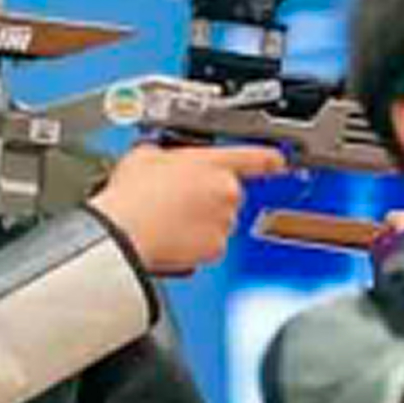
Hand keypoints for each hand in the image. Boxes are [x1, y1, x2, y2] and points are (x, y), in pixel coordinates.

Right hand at [90, 143, 288, 276]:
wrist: (124, 232)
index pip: (254, 158)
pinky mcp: (215, 250)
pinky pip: (210, 245)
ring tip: (168, 219)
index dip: (269, 159)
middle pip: (228, 193)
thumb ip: (164, 152)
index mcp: (214, 164)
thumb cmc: (133, 194)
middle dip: (208, 196)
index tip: (278, 162)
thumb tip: (159, 156)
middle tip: (178, 199)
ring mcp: (224, 223)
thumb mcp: (145, 155)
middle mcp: (227, 192)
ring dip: (201, 221)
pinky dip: (195, 244)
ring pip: (220, 221)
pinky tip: (170, 236)